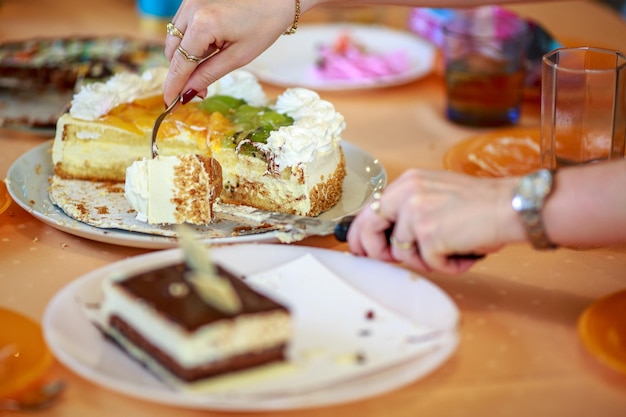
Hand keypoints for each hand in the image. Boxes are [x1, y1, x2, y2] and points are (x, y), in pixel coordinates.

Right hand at [163, 0, 300, 104]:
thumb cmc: (264, 26)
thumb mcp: (238, 57)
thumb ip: (208, 74)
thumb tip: (188, 93)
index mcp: (203, 25)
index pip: (180, 63)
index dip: (173, 86)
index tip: (169, 104)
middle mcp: (191, 9)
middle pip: (172, 51)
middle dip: (181, 72)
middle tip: (200, 90)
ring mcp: (190, 1)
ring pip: (174, 38)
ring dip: (184, 56)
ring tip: (211, 60)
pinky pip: (182, 26)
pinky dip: (189, 40)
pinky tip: (210, 45)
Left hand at [346, 169, 521, 273]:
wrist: (510, 206)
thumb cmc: (480, 205)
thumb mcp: (436, 195)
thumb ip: (410, 210)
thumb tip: (387, 240)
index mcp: (408, 182)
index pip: (371, 208)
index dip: (362, 233)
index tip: (361, 250)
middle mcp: (407, 193)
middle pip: (370, 227)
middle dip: (376, 250)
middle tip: (388, 261)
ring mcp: (416, 214)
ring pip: (402, 253)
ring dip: (426, 260)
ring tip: (452, 250)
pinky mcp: (430, 234)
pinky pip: (428, 264)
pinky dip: (447, 266)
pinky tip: (464, 252)